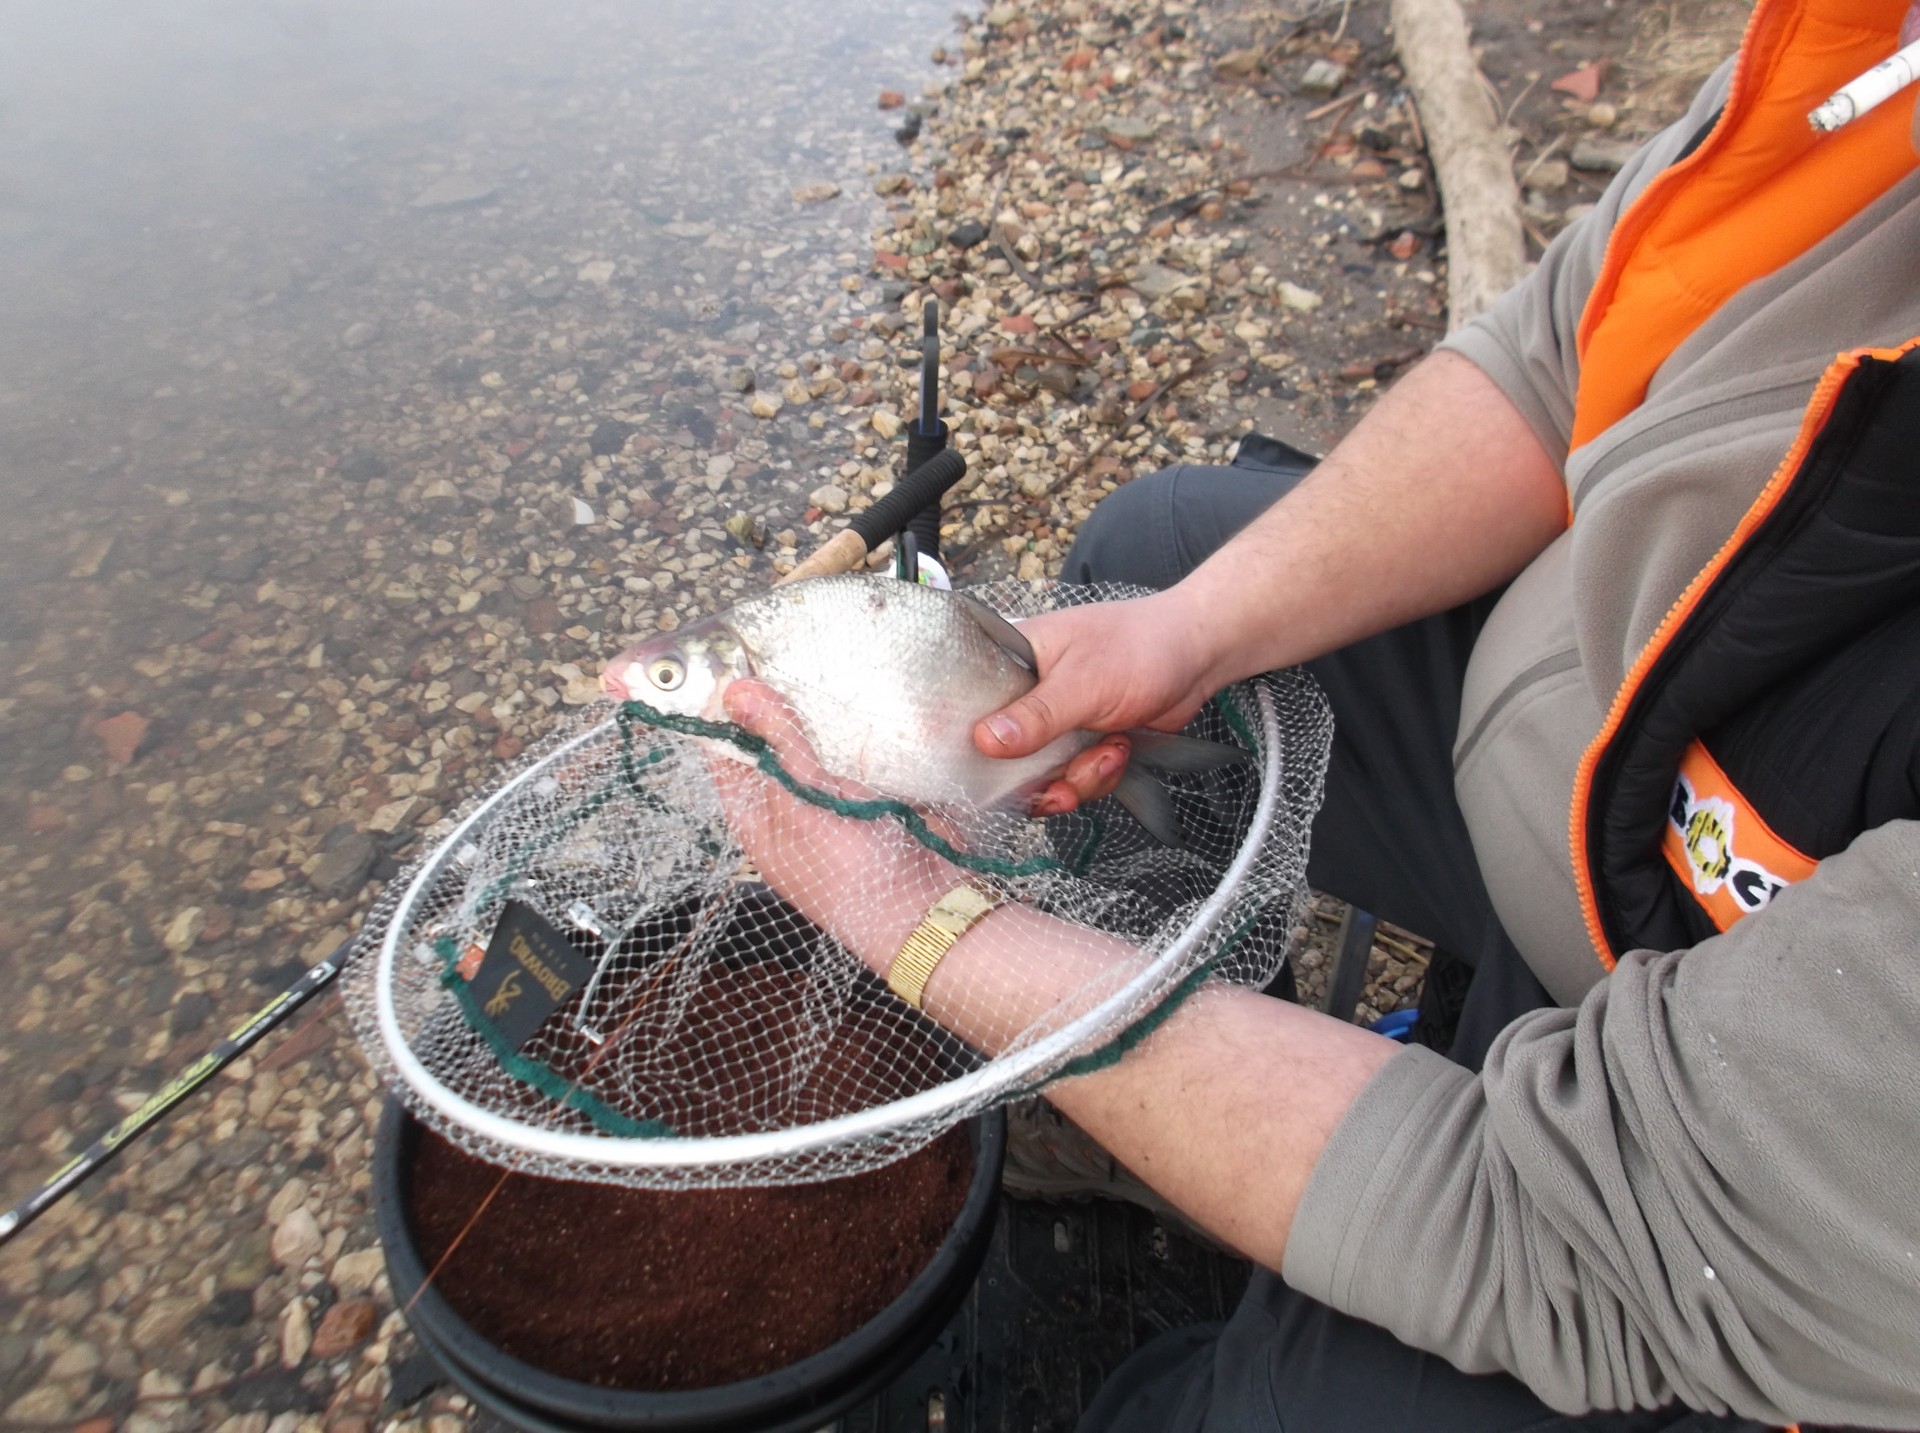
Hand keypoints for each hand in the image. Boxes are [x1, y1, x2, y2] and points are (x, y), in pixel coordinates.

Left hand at [709, 680, 959, 977]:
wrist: (926, 909)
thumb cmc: (850, 870)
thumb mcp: (803, 800)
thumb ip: (776, 743)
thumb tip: (736, 692)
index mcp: (755, 817)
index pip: (727, 753)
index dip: (725, 711)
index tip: (733, 662)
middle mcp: (788, 809)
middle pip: (773, 745)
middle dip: (779, 706)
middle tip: (785, 654)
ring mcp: (832, 803)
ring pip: (818, 747)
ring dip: (822, 716)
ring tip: (823, 666)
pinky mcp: (872, 797)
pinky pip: (857, 755)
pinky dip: (859, 732)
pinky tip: (863, 701)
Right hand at [973, 590, 1224, 813]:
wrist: (1198, 656)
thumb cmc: (1140, 647)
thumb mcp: (1083, 683)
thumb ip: (1036, 716)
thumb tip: (985, 740)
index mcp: (1014, 660)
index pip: (969, 703)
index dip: (970, 742)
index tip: (982, 774)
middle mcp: (1027, 693)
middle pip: (1003, 753)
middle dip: (1037, 778)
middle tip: (1061, 787)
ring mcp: (1055, 721)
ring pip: (1041, 774)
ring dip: (1078, 778)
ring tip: (1110, 753)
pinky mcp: (1082, 742)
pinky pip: (1073, 777)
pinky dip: (1098, 776)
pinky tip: (1120, 751)